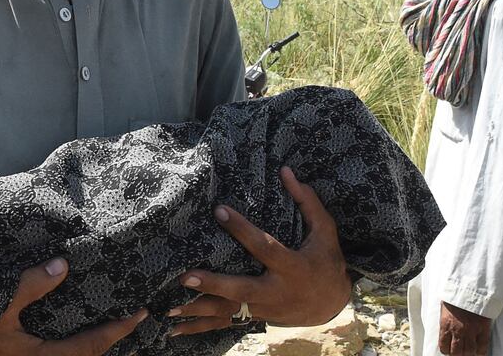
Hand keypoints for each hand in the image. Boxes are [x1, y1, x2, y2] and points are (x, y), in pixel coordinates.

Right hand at [0, 258, 145, 354]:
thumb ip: (30, 285)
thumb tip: (63, 265)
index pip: (92, 345)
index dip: (119, 330)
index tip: (140, 314)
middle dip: (113, 344)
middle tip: (134, 325)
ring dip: (93, 348)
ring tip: (109, 330)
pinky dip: (74, 348)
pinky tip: (72, 335)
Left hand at [175, 166, 349, 334]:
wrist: (332, 303)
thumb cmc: (326, 260)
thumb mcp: (325, 231)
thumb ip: (307, 202)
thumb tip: (285, 171)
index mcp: (291, 266)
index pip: (263, 246)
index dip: (242, 229)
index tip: (219, 210)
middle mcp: (276, 291)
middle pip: (241, 289)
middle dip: (213, 284)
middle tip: (185, 277)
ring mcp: (264, 309)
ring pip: (229, 311)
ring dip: (199, 310)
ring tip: (170, 307)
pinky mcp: (255, 317)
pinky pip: (225, 324)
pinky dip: (200, 328)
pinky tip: (175, 330)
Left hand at [439, 301, 489, 354]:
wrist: (468, 286)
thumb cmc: (454, 296)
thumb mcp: (443, 309)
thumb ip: (444, 322)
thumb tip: (444, 332)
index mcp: (445, 325)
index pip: (443, 347)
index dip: (446, 351)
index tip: (449, 350)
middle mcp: (457, 330)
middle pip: (457, 352)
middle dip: (457, 355)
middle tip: (459, 354)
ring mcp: (471, 330)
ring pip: (469, 351)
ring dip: (468, 354)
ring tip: (469, 353)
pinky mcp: (483, 328)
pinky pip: (482, 345)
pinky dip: (481, 352)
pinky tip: (479, 352)